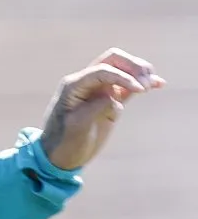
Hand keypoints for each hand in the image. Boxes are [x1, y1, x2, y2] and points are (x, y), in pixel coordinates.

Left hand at [40, 47, 164, 170]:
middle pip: (113, 61)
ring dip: (139, 73)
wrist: (59, 157)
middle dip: (132, 66)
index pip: (102, 71)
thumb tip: (114, 97)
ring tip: (152, 84)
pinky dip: (141, 84)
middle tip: (146, 83)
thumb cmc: (63, 142)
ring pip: (122, 71)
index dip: (123, 76)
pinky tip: (158, 83)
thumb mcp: (77, 125)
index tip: (139, 90)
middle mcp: (86, 84)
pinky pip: (127, 88)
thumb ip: (96, 107)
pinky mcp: (109, 102)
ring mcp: (98, 92)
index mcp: (73, 86)